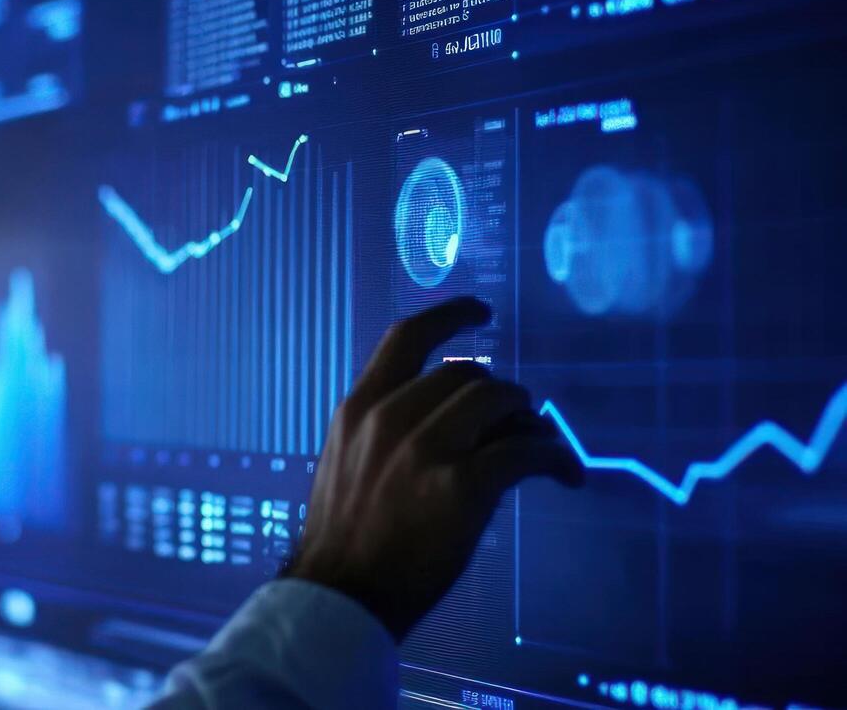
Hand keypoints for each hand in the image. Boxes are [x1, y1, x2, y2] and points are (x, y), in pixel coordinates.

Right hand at [285, 297, 582, 640]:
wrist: (340, 593)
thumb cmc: (345, 537)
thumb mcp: (347, 463)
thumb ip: (386, 431)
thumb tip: (446, 416)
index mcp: (359, 408)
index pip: (407, 338)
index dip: (450, 315)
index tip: (480, 311)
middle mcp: (391, 417)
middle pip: (468, 374)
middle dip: (502, 394)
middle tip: (518, 421)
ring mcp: (426, 450)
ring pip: (501, 400)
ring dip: (530, 419)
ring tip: (542, 445)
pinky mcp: (461, 486)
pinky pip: (527, 451)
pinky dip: (556, 458)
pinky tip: (565, 475)